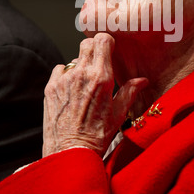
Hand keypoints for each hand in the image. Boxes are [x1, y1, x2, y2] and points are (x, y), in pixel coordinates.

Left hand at [43, 33, 147, 157]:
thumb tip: (143, 80)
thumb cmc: (97, 136)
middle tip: (99, 62)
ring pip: (74, 58)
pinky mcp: (50, 87)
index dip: (107, 41)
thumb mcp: (119, 114)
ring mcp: (63, 80)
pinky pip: (60, 69)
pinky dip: (66, 75)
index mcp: (101, 78)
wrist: (69, 152)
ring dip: (81, 65)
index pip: (102, 40)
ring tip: (85, 84)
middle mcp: (81, 74)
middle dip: (95, 49)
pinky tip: (72, 89)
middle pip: (87, 43)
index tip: (110, 49)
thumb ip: (130, 91)